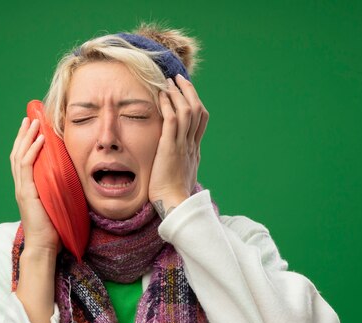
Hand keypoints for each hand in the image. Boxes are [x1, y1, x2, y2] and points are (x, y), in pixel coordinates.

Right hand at [10, 117, 60, 252]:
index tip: (32, 128)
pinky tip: (40, 139)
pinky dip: (32, 151)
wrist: (44, 246)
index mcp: (27, 188)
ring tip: (33, 122)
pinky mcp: (27, 193)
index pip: (22, 160)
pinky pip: (27, 166)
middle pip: (17, 154)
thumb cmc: (53, 229)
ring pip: (20, 156)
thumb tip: (73, 180)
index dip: (26, 143)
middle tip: (30, 118)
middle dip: (23, 135)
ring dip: (26, 137)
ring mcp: (22, 189)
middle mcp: (21, 186)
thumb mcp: (56, 204)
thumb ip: (58, 191)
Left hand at [148, 74, 208, 217]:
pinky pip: (172, 120)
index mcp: (195, 151)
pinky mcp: (171, 148)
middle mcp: (192, 145)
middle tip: (179, 79)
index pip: (200, 120)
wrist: (175, 204)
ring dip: (178, 93)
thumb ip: (178, 164)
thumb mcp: (179, 176)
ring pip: (188, 111)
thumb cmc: (173, 195)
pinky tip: (161, 96)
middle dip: (189, 92)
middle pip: (198, 111)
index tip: (186, 93)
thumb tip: (173, 161)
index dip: (195, 103)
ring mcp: (183, 145)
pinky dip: (168, 105)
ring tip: (169, 81)